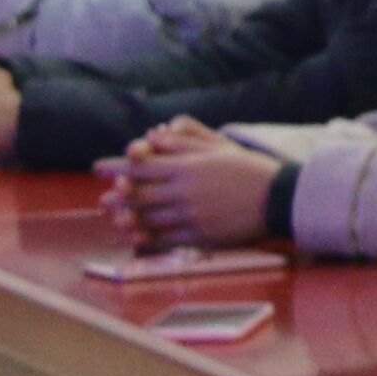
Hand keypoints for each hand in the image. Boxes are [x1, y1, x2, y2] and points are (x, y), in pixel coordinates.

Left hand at [105, 122, 281, 248]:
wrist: (279, 197)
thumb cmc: (249, 168)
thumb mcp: (218, 147)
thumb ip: (184, 141)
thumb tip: (152, 136)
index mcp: (189, 167)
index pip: (142, 165)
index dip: (116, 166)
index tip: (97, 167)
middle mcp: (186, 191)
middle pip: (140, 194)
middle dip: (117, 195)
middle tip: (102, 198)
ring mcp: (193, 215)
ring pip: (150, 218)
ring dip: (128, 218)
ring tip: (115, 217)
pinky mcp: (201, 235)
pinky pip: (167, 239)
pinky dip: (149, 239)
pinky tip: (138, 238)